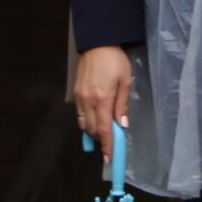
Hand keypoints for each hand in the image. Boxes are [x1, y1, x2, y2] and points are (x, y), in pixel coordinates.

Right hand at [75, 46, 132, 161]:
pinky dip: (87, 122)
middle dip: (101, 140)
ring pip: (84, 124)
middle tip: (111, 143)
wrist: (98, 43)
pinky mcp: (76, 93)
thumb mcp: (125, 81)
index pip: (105, 129)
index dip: (107, 146)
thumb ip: (122, 105)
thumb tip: (122, 125)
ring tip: (105, 132)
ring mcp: (80, 97)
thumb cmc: (115, 60)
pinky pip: (80, 114)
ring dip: (93, 132)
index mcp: (103, 99)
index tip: (109, 158)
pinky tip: (95, 120)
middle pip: (92, 130)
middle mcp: (88, 101)